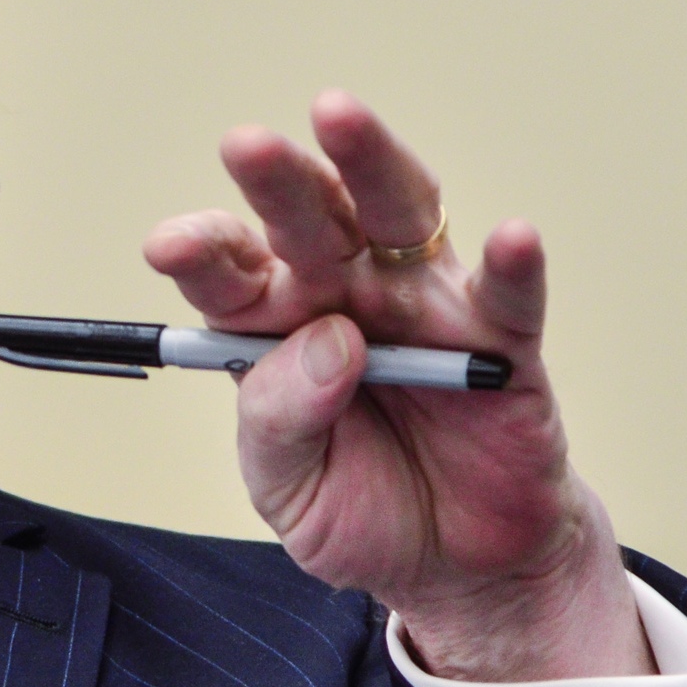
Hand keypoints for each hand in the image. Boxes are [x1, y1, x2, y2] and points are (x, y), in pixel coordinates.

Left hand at [143, 91, 652, 682]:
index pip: (231, 271)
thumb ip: (283, 419)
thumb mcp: (290, 486)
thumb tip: (328, 345)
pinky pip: (509, 296)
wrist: (457, 568)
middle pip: (309, 219)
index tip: (172, 247)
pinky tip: (512, 236)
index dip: (203, 251)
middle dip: (276, 180)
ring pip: (400, 217)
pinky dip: (514, 264)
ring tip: (339, 118)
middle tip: (246, 147)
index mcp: (275, 325)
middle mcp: (346, 292)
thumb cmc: (362, 508)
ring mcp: (425, 306)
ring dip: (371, 164)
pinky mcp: (501, 342)